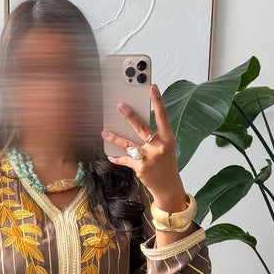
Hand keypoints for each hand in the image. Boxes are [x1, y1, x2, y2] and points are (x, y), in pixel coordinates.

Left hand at [101, 83, 186, 211]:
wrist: (168, 186)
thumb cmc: (165, 164)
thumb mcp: (165, 147)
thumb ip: (153, 136)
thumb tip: (134, 124)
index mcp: (167, 138)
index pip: (162, 116)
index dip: (158, 100)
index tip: (152, 87)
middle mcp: (159, 147)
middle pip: (142, 127)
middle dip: (130, 116)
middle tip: (120, 106)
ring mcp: (149, 158)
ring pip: (128, 144)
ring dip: (115, 137)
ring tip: (105, 131)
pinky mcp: (141, 168)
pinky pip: (125, 160)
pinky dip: (117, 158)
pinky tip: (110, 156)